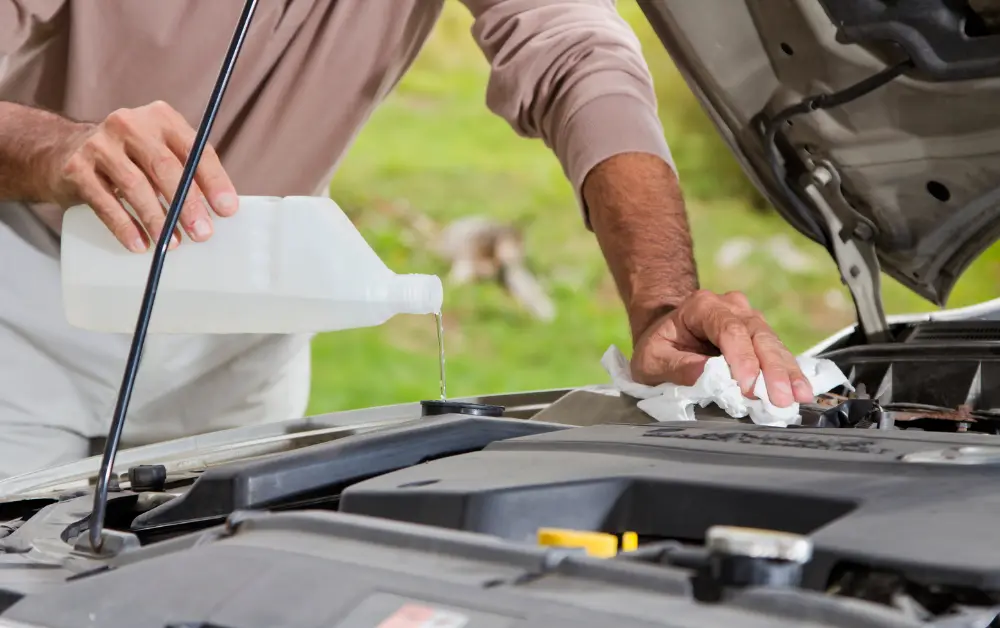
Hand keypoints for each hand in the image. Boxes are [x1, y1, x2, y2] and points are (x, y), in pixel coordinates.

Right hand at [43, 100, 236, 251]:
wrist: (66, 151)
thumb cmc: (130, 159)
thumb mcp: (160, 155)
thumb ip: (189, 173)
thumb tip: (219, 210)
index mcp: (161, 118)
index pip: (194, 149)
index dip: (214, 181)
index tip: (227, 210)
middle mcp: (130, 124)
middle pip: (165, 166)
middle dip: (187, 204)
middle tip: (201, 233)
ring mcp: (100, 144)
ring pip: (135, 186)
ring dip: (157, 219)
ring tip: (171, 243)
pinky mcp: (77, 168)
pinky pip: (105, 202)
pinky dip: (125, 226)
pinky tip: (139, 244)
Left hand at [630, 290, 812, 407]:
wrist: (666, 331)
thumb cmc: (659, 346)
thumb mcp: (653, 360)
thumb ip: (678, 367)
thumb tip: (708, 378)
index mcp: (702, 306)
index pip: (728, 329)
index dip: (742, 358)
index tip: (749, 387)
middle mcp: (731, 307)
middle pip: (757, 335)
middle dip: (772, 369)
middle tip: (782, 397)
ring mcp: (749, 319)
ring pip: (772, 343)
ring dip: (787, 372)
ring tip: (799, 396)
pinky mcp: (759, 336)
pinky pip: (776, 353)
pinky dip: (788, 372)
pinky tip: (802, 390)